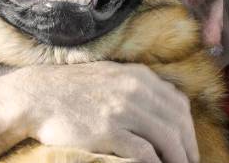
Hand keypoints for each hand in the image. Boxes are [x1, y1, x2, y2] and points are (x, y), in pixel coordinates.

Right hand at [12, 61, 198, 162]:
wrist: (38, 95)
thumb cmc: (75, 89)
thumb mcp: (113, 75)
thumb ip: (139, 86)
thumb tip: (164, 104)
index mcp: (140, 76)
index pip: (179, 104)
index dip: (189, 129)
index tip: (189, 147)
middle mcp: (136, 89)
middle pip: (178, 122)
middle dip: (189, 147)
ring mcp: (123, 109)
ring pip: (167, 138)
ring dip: (178, 159)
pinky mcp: (108, 130)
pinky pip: (143, 152)